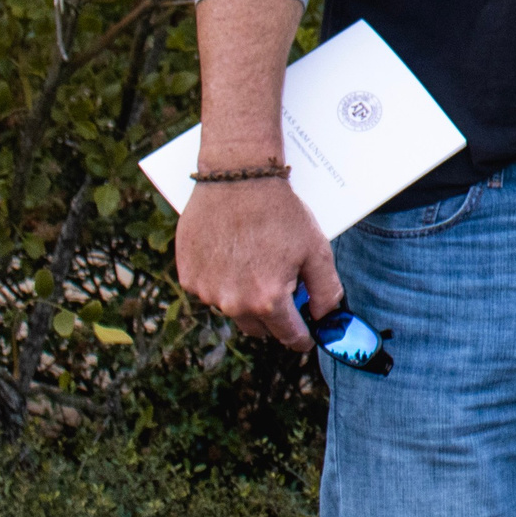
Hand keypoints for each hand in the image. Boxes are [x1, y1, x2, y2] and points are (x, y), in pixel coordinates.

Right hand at [174, 175, 339, 351]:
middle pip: (258, 328)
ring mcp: (207, 291)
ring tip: (256, 266)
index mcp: (267, 299)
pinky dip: (222, 281)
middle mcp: (233, 302)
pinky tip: (233, 257)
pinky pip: (209, 290)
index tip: (305, 337)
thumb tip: (326, 318)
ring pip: (231, 309)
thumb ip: (326, 290)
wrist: (238, 179)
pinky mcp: (188, 276)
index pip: (288, 335)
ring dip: (244, 298)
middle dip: (273, 319)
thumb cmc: (280, 213)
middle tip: (283, 297)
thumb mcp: (316, 249)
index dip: (301, 337)